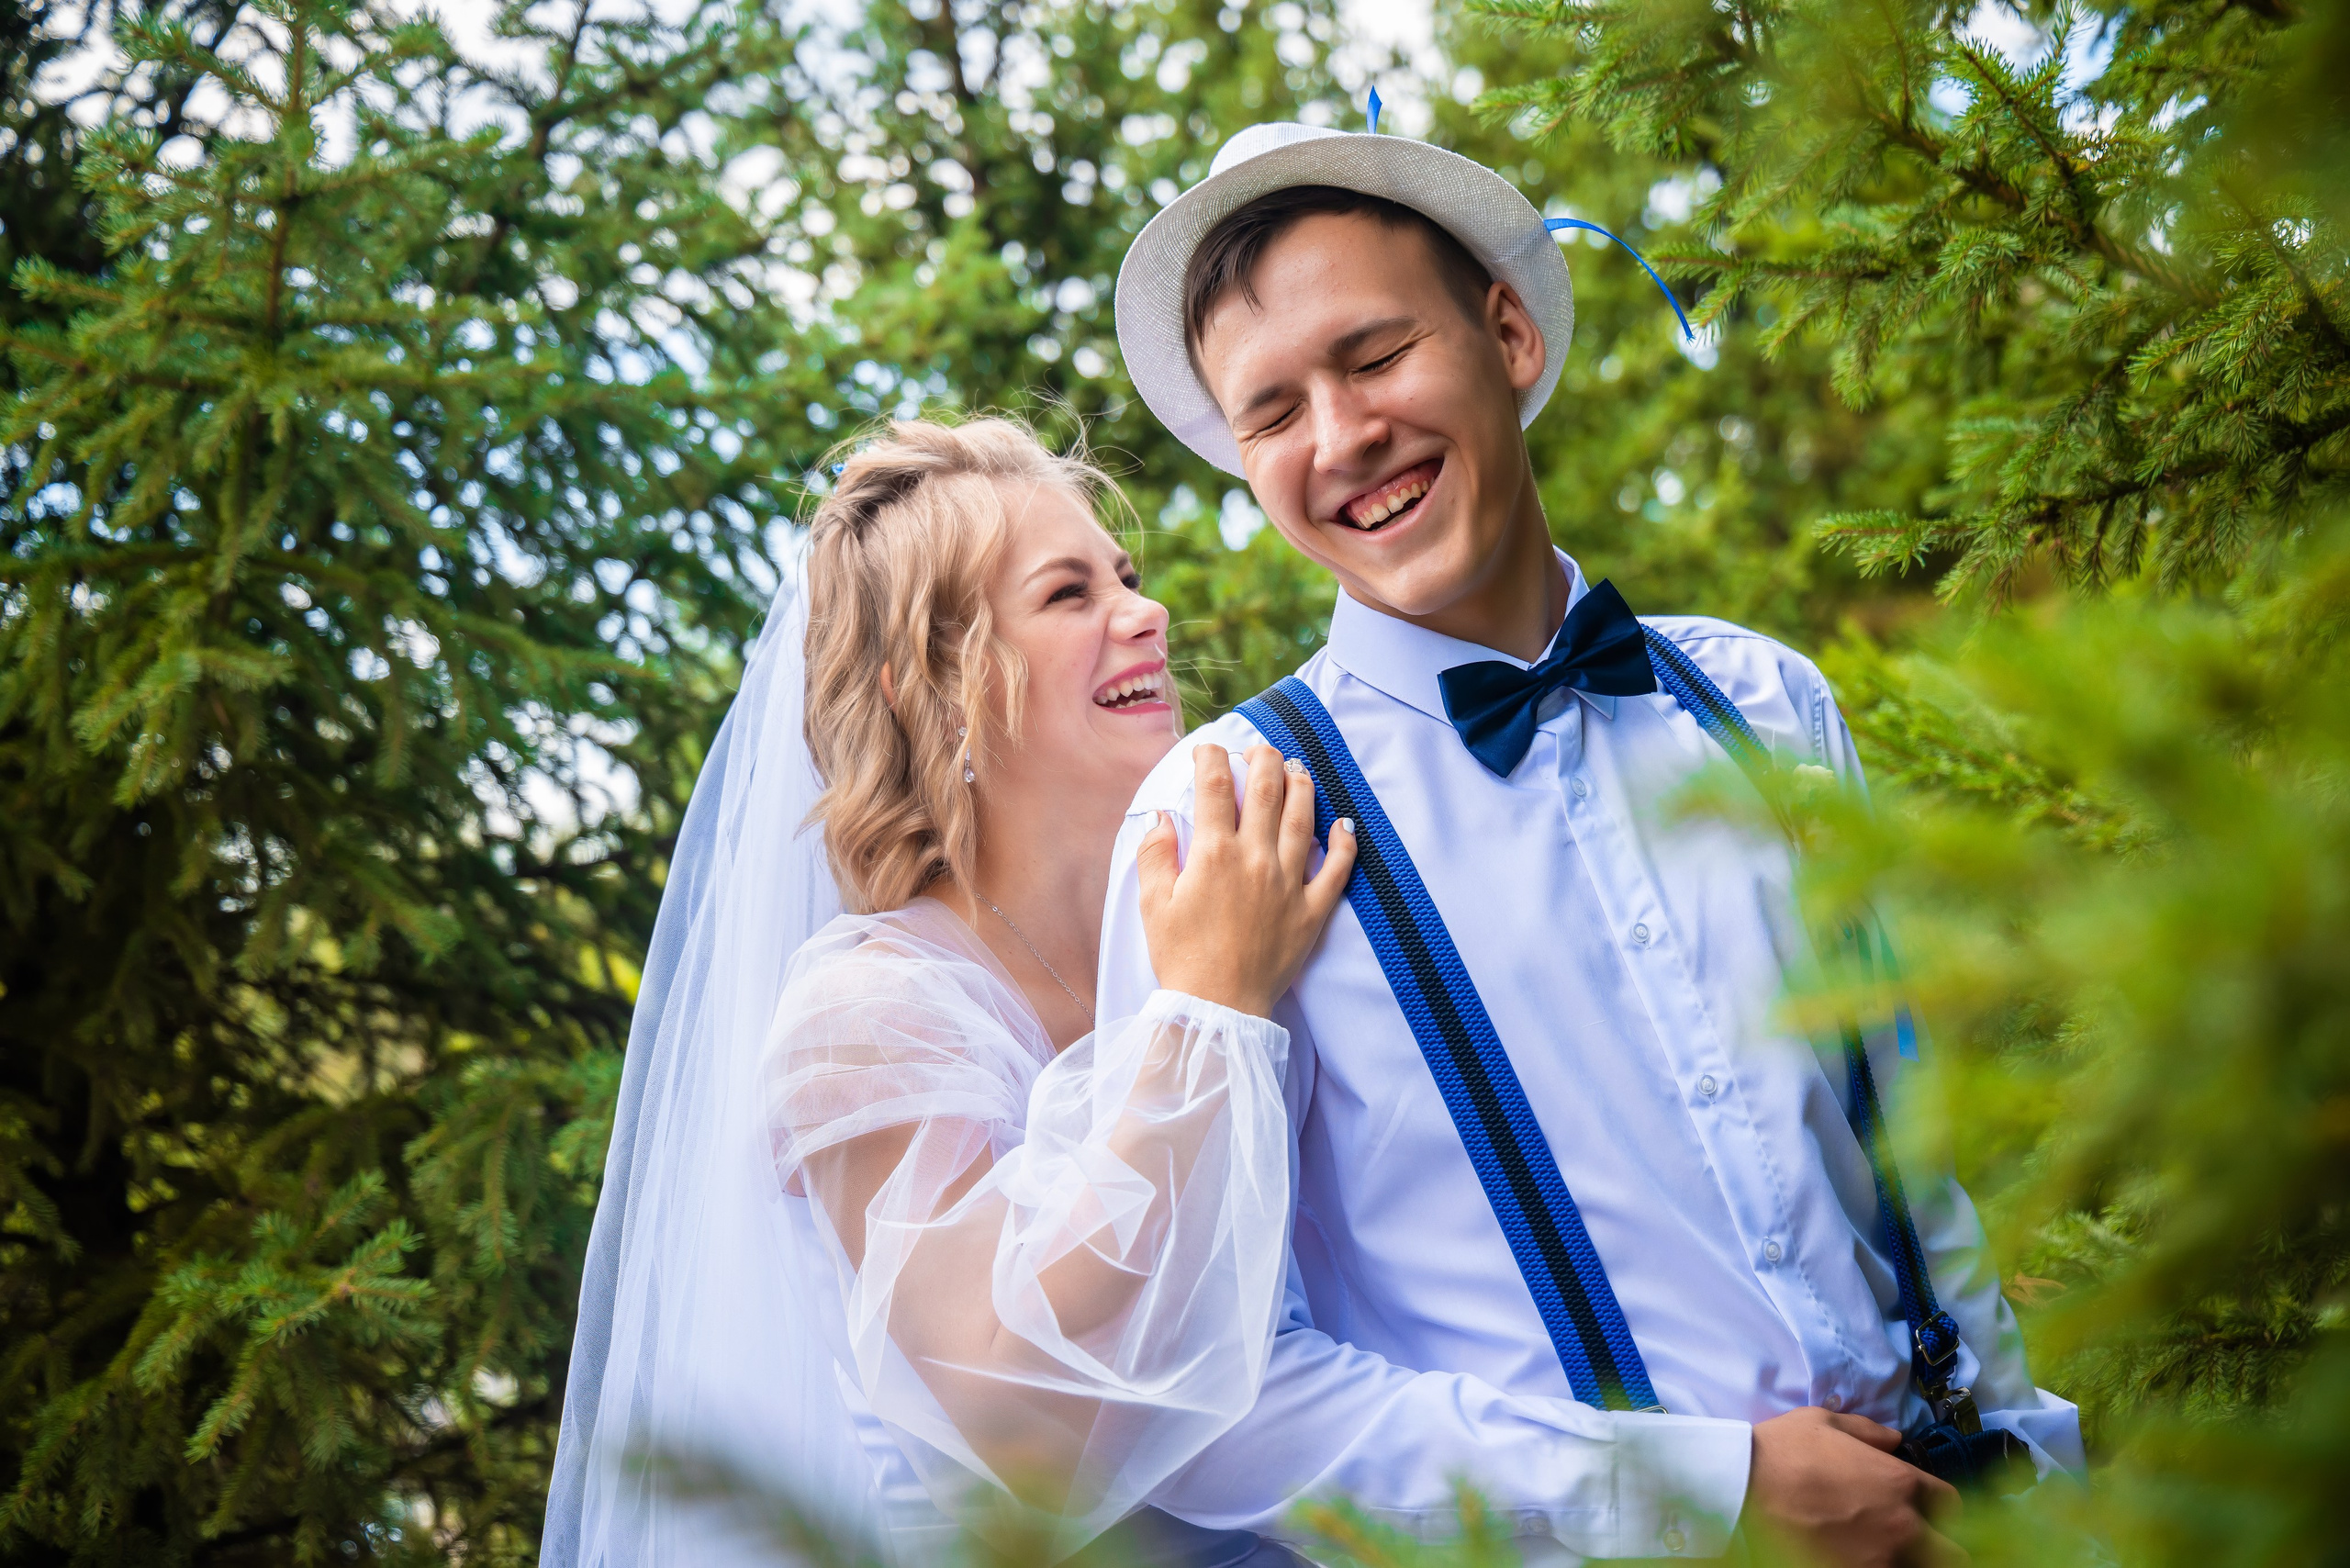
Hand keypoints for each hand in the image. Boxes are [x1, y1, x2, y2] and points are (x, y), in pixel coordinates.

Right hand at [1137, 744, 1356, 1016]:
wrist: (1218, 1008)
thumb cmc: (1180, 957)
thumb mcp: (1152, 904)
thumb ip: (1154, 854)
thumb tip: (1161, 817)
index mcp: (1214, 854)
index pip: (1215, 787)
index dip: (1212, 759)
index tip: (1209, 750)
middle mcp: (1256, 859)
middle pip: (1267, 791)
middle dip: (1263, 759)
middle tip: (1260, 749)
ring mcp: (1289, 883)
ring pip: (1303, 819)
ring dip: (1302, 786)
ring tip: (1297, 770)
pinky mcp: (1311, 911)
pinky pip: (1337, 870)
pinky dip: (1344, 843)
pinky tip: (1344, 825)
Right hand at [1746, 1407, 1963, 1567]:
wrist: (1744, 1486)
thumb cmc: (1784, 1449)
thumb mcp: (1825, 1422)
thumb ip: (1869, 1431)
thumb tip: (1895, 1440)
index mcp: (1902, 1483)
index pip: (1950, 1504)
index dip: (1939, 1507)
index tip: (1923, 1509)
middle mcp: (1903, 1526)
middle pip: (1953, 1554)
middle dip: (1940, 1548)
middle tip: (1916, 1542)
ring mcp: (1882, 1560)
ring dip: (1914, 1563)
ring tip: (1887, 1553)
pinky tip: (1862, 1561)